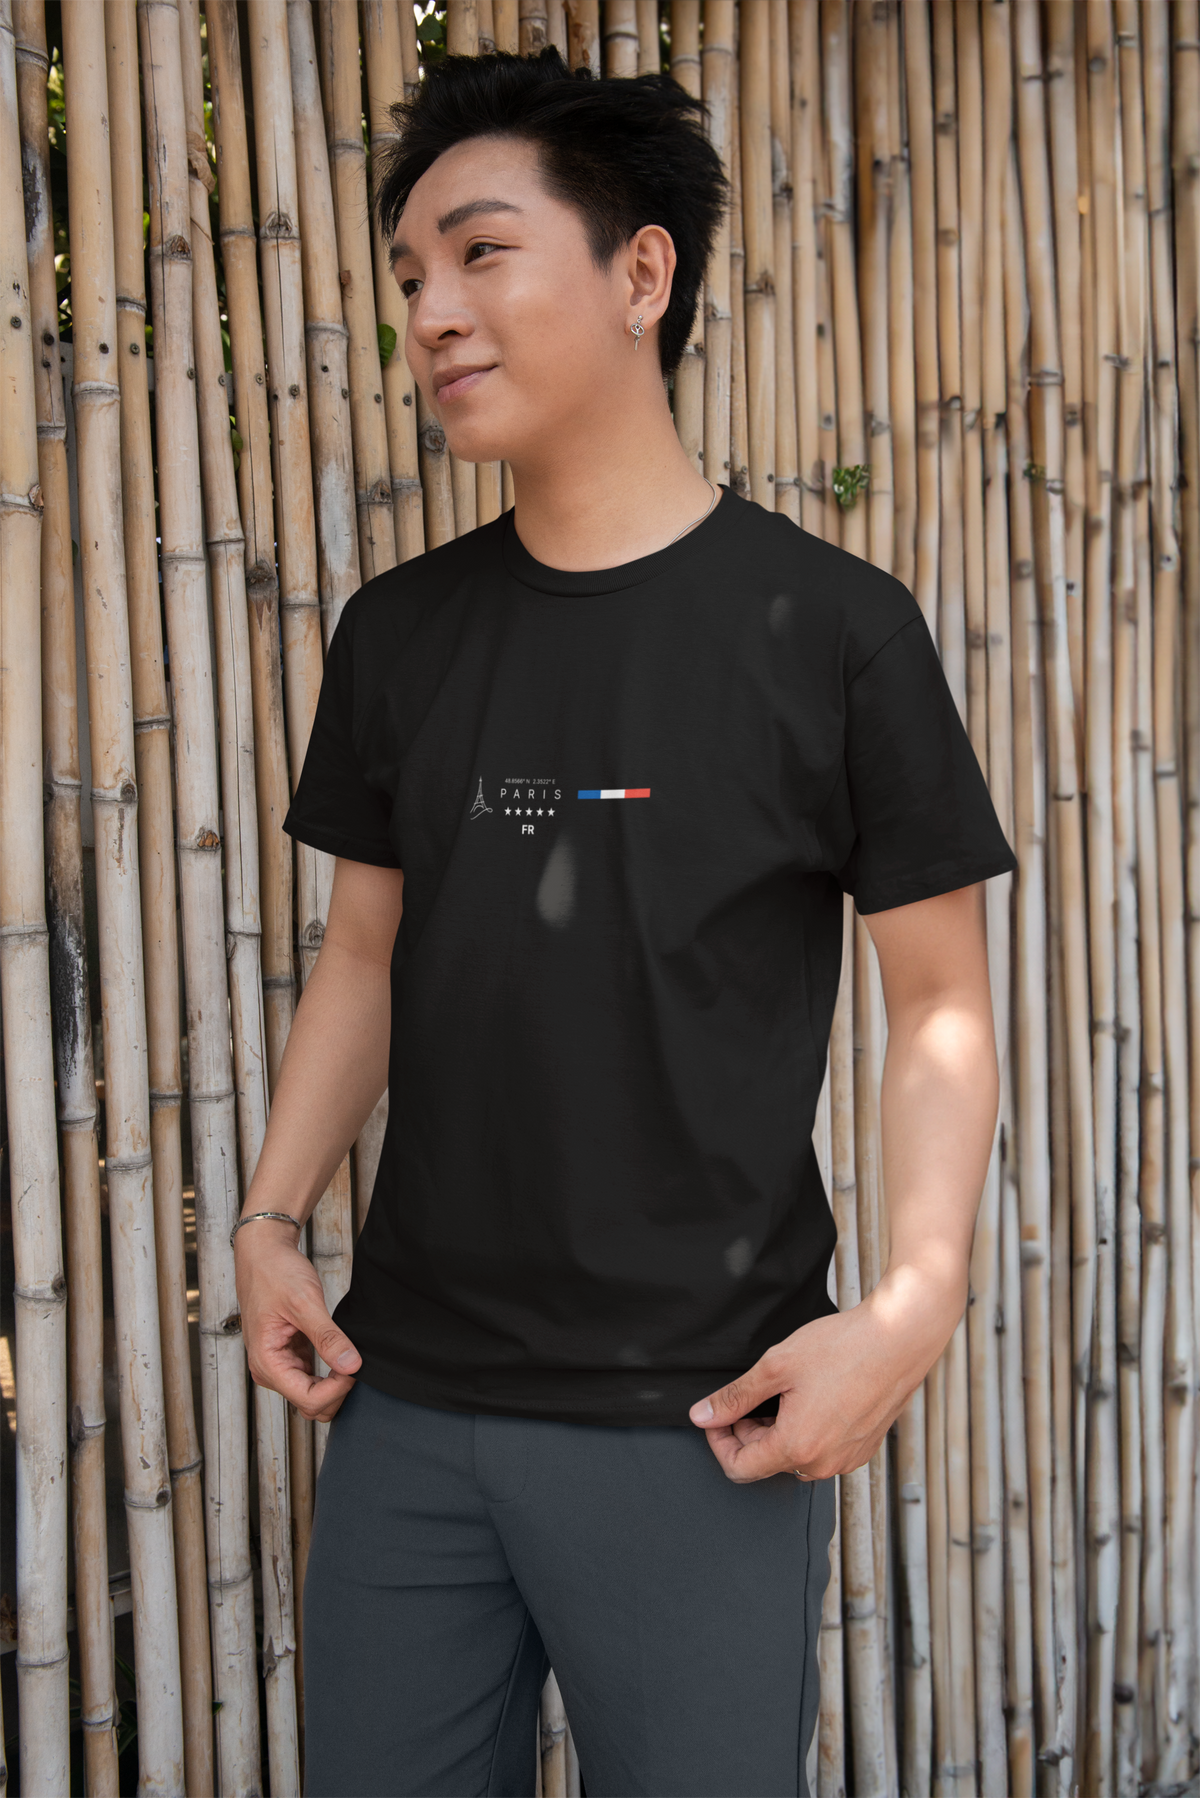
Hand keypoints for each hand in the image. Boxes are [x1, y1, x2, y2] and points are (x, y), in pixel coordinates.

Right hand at [235, 1223, 361, 1422]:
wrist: (263, 1254)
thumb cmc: (275, 1273)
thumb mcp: (304, 1303)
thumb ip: (328, 1337)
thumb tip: (352, 1365)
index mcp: (267, 1363)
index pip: (309, 1399)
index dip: (337, 1388)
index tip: (354, 1364)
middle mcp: (270, 1370)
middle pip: (311, 1405)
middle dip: (337, 1390)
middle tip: (354, 1359)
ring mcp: (280, 1365)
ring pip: (314, 1396)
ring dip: (335, 1384)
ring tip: (349, 1354)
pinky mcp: (291, 1356)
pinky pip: (313, 1379)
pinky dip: (330, 1374)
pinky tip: (341, 1352)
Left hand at [687, 1265, 964, 1481]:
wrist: (899, 1338)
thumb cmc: (842, 1348)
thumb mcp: (776, 1366)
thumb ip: (734, 1397)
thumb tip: (701, 1416)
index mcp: (797, 1447)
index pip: (739, 1468)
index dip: (719, 1441)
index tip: (719, 1414)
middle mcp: (823, 1464)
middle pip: (766, 1464)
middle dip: (749, 1433)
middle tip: (754, 1394)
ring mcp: (847, 1459)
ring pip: (795, 1458)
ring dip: (779, 1432)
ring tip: (785, 1392)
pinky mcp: (863, 1448)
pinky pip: (822, 1451)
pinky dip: (806, 1432)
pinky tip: (812, 1397)